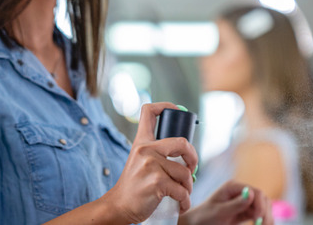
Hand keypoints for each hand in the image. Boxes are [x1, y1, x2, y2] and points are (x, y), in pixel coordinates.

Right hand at [100, 102, 197, 222]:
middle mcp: (145, 149)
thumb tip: (185, 149)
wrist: (119, 206)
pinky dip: (185, 200)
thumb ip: (156, 151)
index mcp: (141, 141)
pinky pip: (181, 190)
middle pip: (182, 142)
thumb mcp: (139, 160)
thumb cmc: (134, 185)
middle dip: (193, 157)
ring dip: (188, 186)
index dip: (166, 106)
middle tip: (192, 168)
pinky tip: (182, 204)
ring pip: (184, 172)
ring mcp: (150, 165)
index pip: (149, 111)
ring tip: (183, 193)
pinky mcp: (156, 182)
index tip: (179, 111)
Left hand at [180, 181, 273, 224]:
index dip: (260, 204)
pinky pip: (258, 214)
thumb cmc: (204, 217)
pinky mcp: (244, 211)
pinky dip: (262, 220)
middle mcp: (240, 192)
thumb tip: (251, 193)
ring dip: (266, 216)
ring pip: (263, 207)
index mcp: (233, 187)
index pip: (255, 192)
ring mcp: (243, 201)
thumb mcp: (219, 212)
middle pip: (262, 199)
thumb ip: (235, 204)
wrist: (197, 224)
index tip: (257, 218)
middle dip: (265, 212)